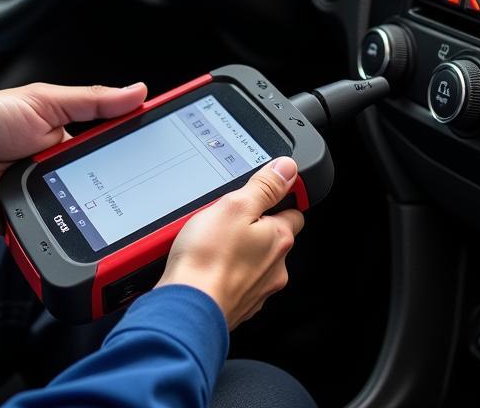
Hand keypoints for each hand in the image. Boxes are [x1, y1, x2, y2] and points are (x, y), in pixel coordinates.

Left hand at [0, 82, 147, 231]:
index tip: (162, 157)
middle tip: (138, 193)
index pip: (111, 149)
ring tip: (100, 212)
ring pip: (80, 214)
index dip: (134, 154)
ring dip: (87, 213)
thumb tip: (137, 91)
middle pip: (101, 185)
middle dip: (116, 191)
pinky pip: (51, 236)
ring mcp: (43, 198)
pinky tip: (69, 234)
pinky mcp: (26, 224)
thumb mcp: (45, 101)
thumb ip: (92, 101)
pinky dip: (59, 236)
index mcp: (69, 139)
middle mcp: (59, 169)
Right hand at [157, 157, 303, 329]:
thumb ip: (264, 186)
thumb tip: (287, 169)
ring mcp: (257, 290)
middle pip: (271, 238)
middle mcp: (275, 267)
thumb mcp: (235, 205)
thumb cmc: (208, 259)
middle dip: (253, 227)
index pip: (293, 212)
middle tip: (226, 218)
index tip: (262, 194)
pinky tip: (203, 265)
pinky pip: (233, 280)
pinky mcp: (237, 305)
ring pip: (252, 261)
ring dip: (237, 251)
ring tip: (209, 242)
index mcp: (278, 239)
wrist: (186, 309)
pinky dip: (223, 272)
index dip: (278, 200)